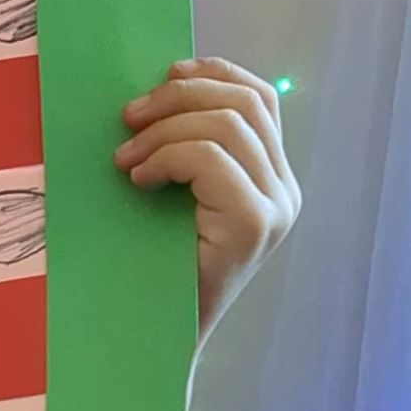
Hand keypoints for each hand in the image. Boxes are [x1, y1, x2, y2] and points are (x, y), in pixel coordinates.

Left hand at [115, 58, 298, 348]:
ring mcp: (276, 208)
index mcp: (271, 177)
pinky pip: (212, 158)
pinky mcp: (254, 225)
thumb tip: (159, 85)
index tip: (162, 74)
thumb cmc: (151, 264)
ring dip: (163, 131)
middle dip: (178, 97)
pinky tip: (140, 181)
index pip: (259, 97)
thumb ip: (185, 146)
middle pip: (244, 101)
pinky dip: (167, 157)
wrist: (153, 337)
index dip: (212, 73)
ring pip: (227, 124)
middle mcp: (285, 190)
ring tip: (126, 160)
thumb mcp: (173, 191)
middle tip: (126, 119)